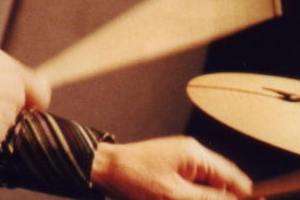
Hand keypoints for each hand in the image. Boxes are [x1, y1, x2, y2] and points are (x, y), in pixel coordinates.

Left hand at [91, 136, 251, 199]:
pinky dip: (193, 196)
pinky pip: (192, 187)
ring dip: (206, 197)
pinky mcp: (172, 170)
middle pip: (221, 183)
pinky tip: (182, 198)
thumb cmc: (134, 177)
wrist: (105, 168)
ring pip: (206, 187)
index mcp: (195, 154)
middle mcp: (191, 154)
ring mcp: (181, 161)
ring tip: (183, 198)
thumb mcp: (175, 195)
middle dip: (221, 198)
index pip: (233, 177)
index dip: (245, 195)